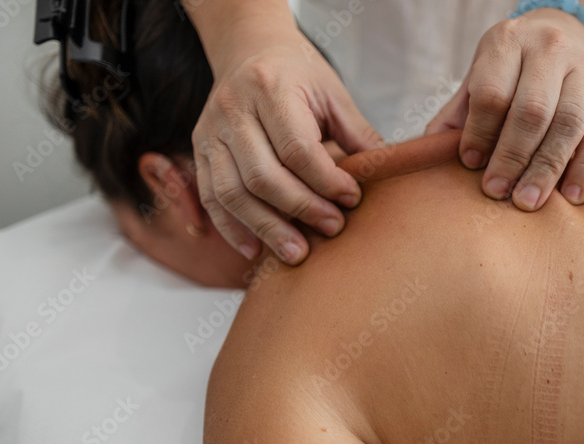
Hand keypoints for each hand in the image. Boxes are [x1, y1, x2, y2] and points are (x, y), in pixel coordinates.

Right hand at [193, 28, 382, 263]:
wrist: (248, 48)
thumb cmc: (298, 74)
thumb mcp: (333, 93)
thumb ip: (358, 134)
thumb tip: (385, 177)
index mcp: (271, 88)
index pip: (297, 148)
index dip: (327, 181)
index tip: (352, 199)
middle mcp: (233, 109)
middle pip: (262, 175)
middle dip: (300, 209)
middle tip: (333, 228)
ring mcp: (210, 131)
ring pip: (232, 192)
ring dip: (266, 228)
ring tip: (297, 254)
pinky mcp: (198, 150)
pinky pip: (211, 197)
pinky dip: (231, 228)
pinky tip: (255, 250)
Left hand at [426, 8, 583, 210]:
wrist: (572, 30)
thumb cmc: (515, 63)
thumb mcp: (482, 72)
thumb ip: (459, 111)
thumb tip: (430, 151)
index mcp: (509, 42)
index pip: (493, 92)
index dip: (480, 131)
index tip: (470, 163)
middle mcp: (550, 52)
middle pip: (532, 111)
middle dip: (512, 157)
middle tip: (497, 191)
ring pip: (569, 124)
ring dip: (547, 168)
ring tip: (528, 201)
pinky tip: (572, 196)